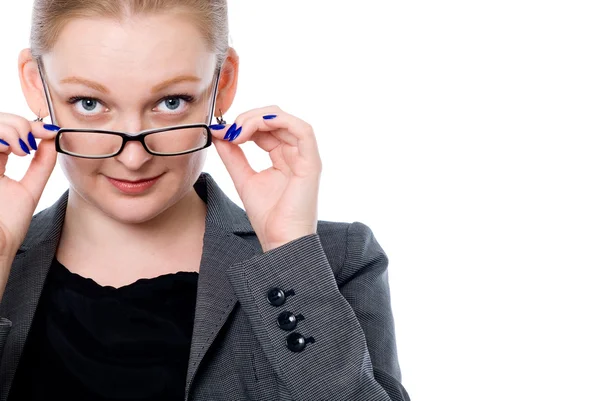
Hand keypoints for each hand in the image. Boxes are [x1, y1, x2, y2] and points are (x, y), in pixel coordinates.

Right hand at [0, 113, 58, 264]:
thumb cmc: (8, 225)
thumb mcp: (30, 188)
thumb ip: (41, 163)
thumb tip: (52, 137)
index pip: (7, 130)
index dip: (28, 125)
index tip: (50, 131)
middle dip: (19, 123)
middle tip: (35, 139)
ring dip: (9, 128)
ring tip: (22, 148)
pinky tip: (9, 148)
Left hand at [212, 106, 321, 251]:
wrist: (281, 241)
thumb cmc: (268, 217)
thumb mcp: (243, 179)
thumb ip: (232, 156)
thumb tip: (219, 133)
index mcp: (282, 157)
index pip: (265, 128)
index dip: (243, 123)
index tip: (221, 131)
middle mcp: (295, 154)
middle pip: (275, 119)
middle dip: (248, 118)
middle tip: (228, 130)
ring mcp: (305, 157)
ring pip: (286, 120)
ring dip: (259, 118)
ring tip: (239, 130)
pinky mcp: (312, 162)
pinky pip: (303, 130)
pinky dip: (279, 121)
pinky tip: (257, 127)